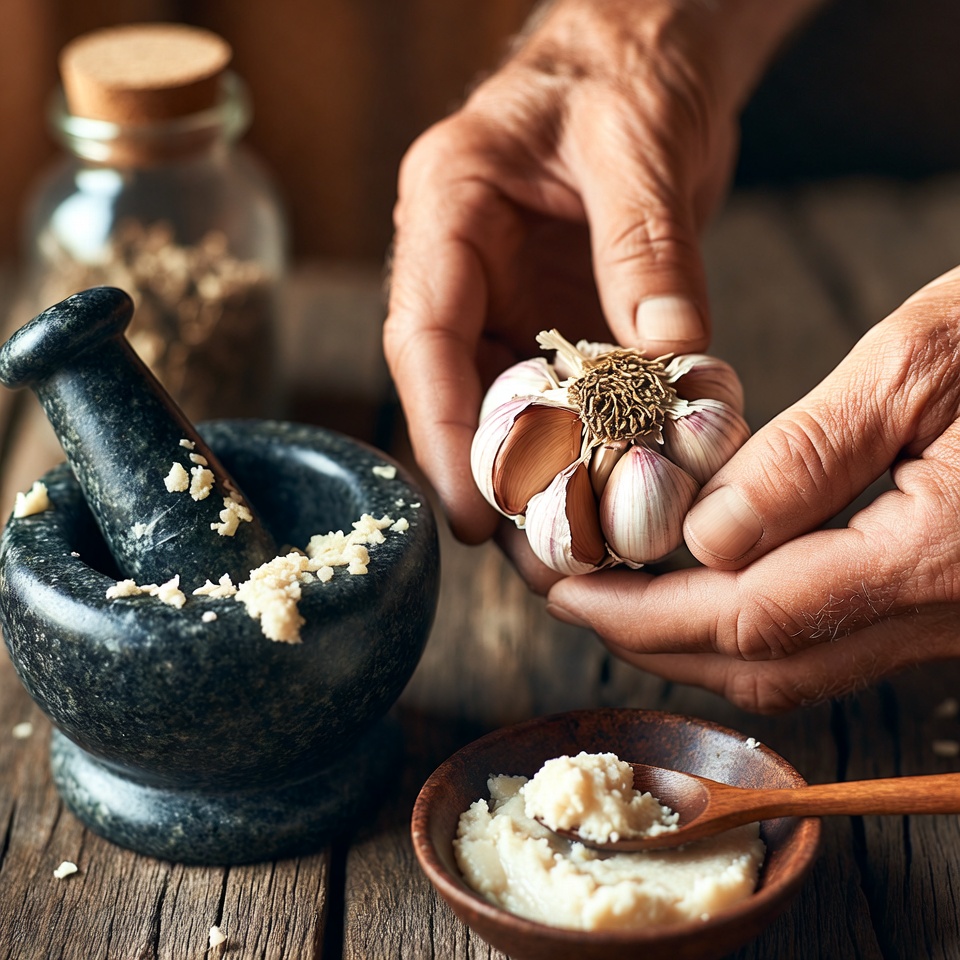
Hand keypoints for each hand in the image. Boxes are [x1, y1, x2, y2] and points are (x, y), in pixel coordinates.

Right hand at [383, 0, 816, 554]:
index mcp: (448, 208)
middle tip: (540, 554)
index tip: (473, 508)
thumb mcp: (637, 144)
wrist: (646, 51)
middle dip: (494, 478)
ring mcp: (505, 296)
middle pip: (457, 390)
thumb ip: (647, 252)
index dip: (440, 428)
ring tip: (578, 549)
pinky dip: (584, 447)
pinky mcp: (550, 317)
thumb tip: (672, 368)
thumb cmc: (625, 70)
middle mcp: (462, 266)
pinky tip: (613, 495)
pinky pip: (558, 394)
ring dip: (539, 479)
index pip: (422, 335)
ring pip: (504, 406)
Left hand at [547, 266, 959, 711]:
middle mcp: (942, 617)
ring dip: (687, 639)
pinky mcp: (942, 606)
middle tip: (566, 597)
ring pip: (791, 666)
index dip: (641, 612)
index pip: (747, 615)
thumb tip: (706, 534)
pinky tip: (698, 583)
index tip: (564, 588)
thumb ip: (812, 455)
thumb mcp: (925, 362)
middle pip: (759, 662)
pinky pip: (827, 642)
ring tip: (612, 592)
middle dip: (646, 639)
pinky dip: (743, 624)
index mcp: (934, 559)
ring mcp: (946, 623)